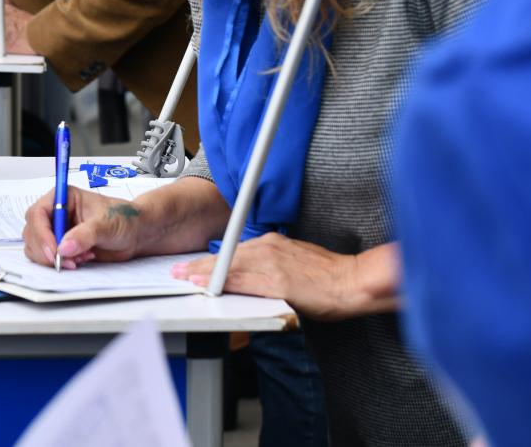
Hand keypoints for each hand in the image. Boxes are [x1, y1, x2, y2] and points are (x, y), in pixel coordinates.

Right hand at [22, 187, 148, 268]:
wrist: (136, 234)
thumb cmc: (123, 219)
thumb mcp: (106, 224)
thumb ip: (85, 234)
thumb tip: (64, 247)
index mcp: (62, 198)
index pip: (38, 214)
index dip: (42, 234)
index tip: (54, 251)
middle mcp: (55, 214)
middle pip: (32, 232)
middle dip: (46, 250)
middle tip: (64, 262)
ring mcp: (56, 231)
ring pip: (35, 247)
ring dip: (53, 259)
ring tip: (79, 259)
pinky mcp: (60, 247)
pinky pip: (47, 258)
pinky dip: (59, 263)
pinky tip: (81, 260)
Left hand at [170, 233, 364, 320]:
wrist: (352, 281)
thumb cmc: (330, 274)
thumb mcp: (297, 259)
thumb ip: (275, 263)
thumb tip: (259, 273)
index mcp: (273, 243)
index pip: (234, 250)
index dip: (212, 259)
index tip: (195, 264)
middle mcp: (269, 248)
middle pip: (226, 257)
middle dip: (200, 265)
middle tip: (178, 271)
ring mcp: (272, 264)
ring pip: (229, 267)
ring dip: (205, 274)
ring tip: (185, 280)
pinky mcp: (277, 281)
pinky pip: (243, 282)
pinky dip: (224, 284)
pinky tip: (210, 289)